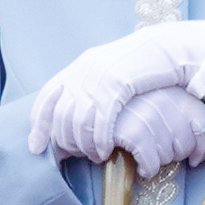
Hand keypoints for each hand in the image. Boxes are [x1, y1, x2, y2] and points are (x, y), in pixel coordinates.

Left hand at [29, 22, 204, 163]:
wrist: (167, 47)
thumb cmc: (141, 66)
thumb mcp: (109, 73)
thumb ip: (90, 88)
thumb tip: (74, 115)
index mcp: (79, 67)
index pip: (47, 98)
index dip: (39, 125)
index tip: (37, 147)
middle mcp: (83, 72)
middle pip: (60, 116)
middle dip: (65, 141)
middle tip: (76, 156)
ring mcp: (98, 79)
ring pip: (77, 122)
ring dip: (83, 146)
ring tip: (94, 156)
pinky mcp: (116, 87)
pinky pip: (100, 123)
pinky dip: (99, 142)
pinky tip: (104, 152)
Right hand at [111, 82, 204, 175]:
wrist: (90, 106)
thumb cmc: (128, 110)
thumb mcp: (158, 104)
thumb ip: (184, 121)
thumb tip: (203, 151)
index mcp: (175, 92)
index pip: (204, 121)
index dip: (203, 144)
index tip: (195, 156)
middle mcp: (166, 101)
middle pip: (187, 144)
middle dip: (174, 153)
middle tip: (156, 147)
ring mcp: (150, 116)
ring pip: (169, 157)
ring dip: (157, 160)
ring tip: (143, 149)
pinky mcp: (133, 133)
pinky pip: (152, 164)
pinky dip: (146, 168)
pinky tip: (139, 162)